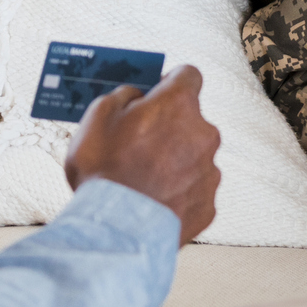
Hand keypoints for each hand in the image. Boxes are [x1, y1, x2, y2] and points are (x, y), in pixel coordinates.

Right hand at [63, 65, 220, 247]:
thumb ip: (122, 96)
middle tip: (138, 145)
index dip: (168, 82)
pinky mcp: (208, 205)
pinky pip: (194, 191)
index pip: (187, 75)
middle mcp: (203, 133)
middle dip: (168, 128)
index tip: (154, 93)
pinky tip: (151, 203)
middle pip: (190, 121)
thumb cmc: (103, 171)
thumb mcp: (97, 117)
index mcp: (178, 105)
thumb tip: (136, 95)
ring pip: (193, 157)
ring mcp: (209, 172)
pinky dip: (178, 193)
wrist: (117, 231)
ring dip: (174, 162)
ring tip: (141, 181)